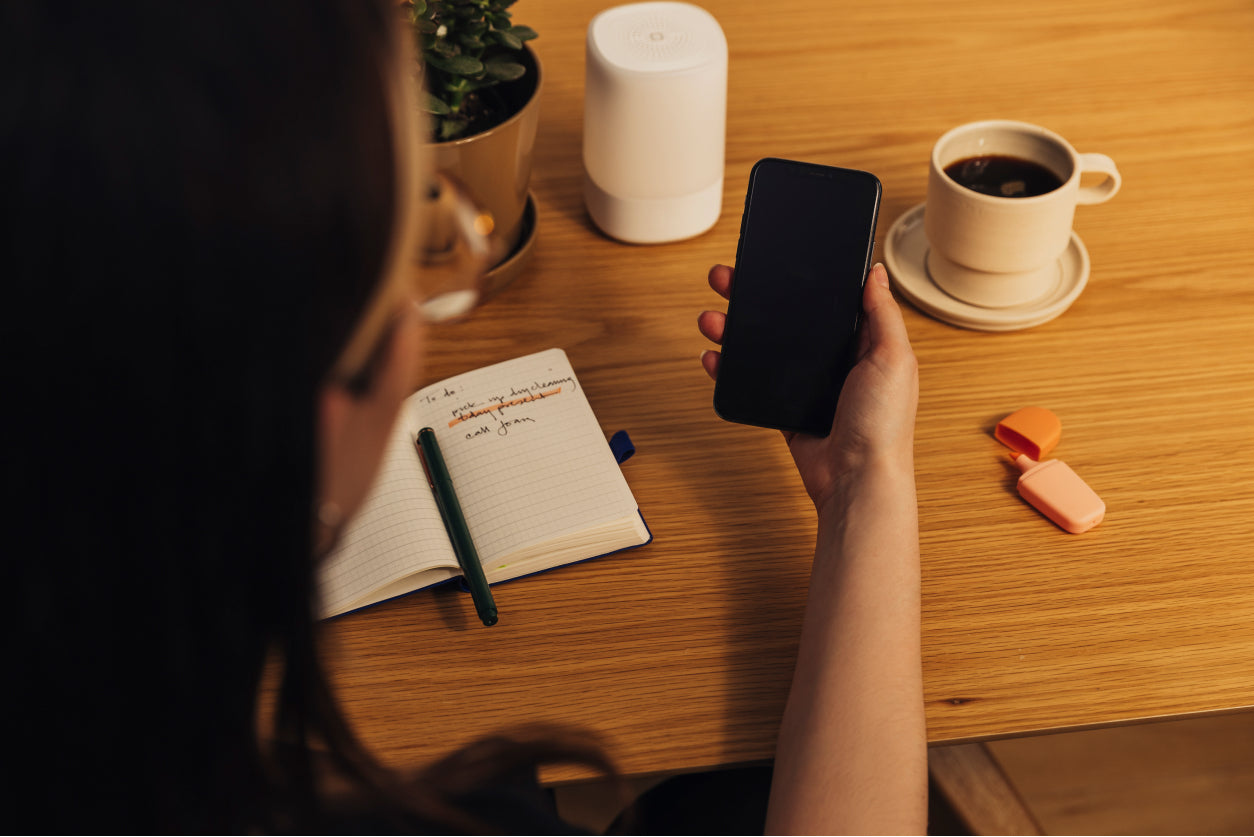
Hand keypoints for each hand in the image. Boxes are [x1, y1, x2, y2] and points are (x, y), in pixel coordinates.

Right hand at [698, 263, 918, 514]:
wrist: (856, 479)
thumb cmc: (885, 425)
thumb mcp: (893, 358)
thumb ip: (883, 314)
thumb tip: (875, 272)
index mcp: (863, 342)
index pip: (826, 300)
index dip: (800, 279)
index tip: (774, 261)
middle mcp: (834, 360)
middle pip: (787, 318)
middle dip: (754, 298)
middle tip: (727, 279)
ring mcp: (807, 384)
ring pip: (764, 347)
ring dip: (734, 329)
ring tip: (712, 317)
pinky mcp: (784, 407)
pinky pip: (752, 381)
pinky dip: (730, 368)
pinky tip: (715, 355)